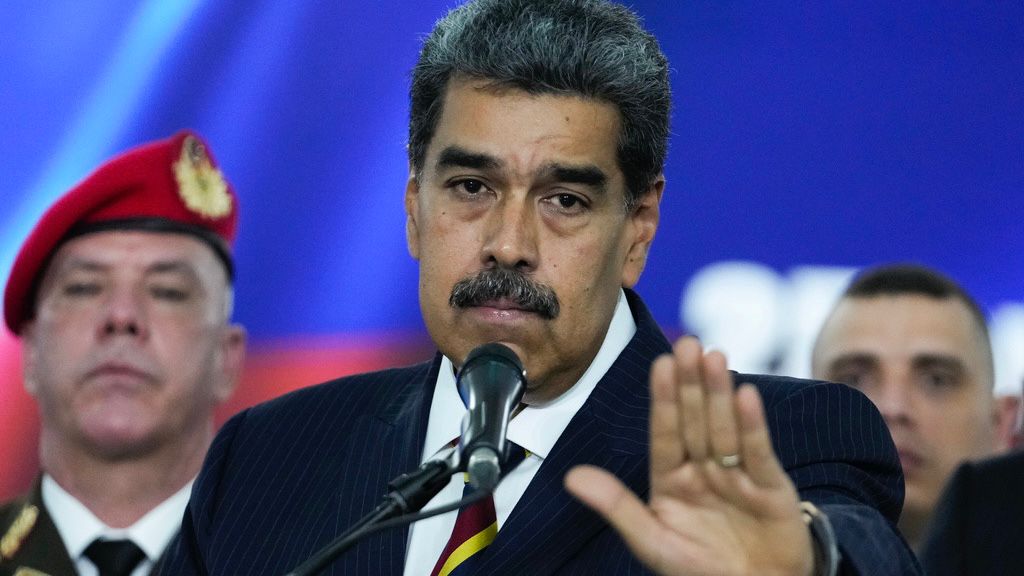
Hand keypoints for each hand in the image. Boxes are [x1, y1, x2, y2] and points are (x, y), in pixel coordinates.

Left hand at [565, 337, 813, 575]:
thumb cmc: (700, 570)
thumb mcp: (652, 541)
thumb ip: (616, 506)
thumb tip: (571, 478)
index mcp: (671, 478)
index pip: (664, 432)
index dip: (663, 398)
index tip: (661, 363)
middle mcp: (704, 469)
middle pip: (695, 420)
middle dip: (691, 384)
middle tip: (689, 344)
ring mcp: (737, 475)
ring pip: (724, 428)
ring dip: (719, 393)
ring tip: (714, 357)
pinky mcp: (771, 487)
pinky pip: (758, 452)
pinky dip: (752, 425)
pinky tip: (745, 395)